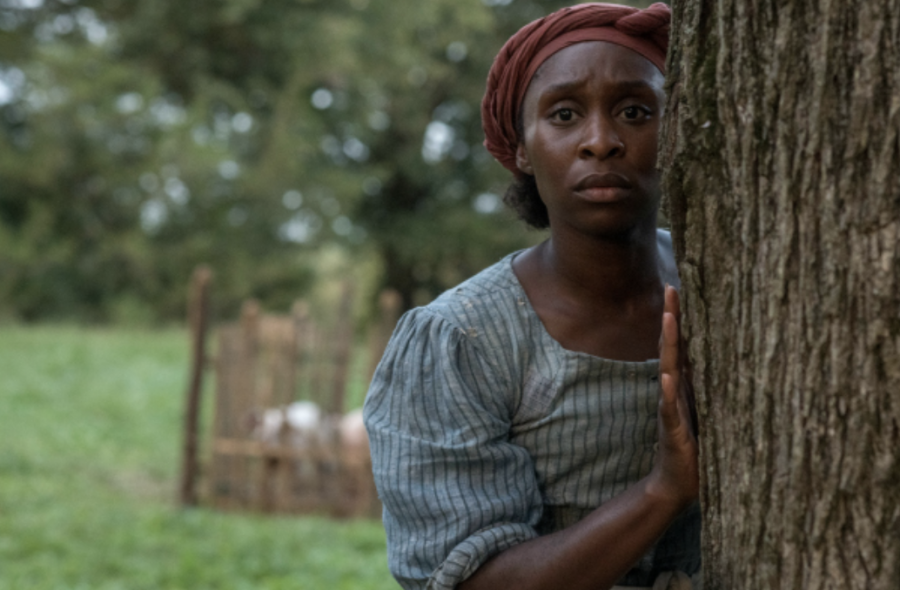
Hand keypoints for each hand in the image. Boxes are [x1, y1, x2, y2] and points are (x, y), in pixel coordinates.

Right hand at [650, 285, 698, 509]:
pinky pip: (668, 406)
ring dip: (668, 343)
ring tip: (669, 319)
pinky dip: (667, 389)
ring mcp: (669, 407)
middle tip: (671, 288)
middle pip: (671, 346)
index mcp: (684, 385)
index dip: (681, 317)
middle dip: (671, 317)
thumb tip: (740, 364)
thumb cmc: (696, 449)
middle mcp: (673, 390)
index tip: (682, 289)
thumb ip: (715, 389)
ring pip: (667, 368)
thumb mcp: (711, 413)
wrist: (675, 484)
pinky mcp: (671, 428)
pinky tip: (666, 374)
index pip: (682, 344)